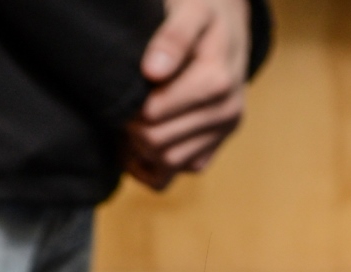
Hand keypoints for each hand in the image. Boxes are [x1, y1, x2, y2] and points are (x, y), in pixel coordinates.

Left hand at [124, 0, 250, 188]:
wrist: (227, 26)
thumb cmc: (202, 14)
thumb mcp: (190, 11)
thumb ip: (173, 37)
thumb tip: (154, 71)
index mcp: (218, 81)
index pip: (153, 115)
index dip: (130, 106)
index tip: (125, 90)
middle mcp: (227, 112)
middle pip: (157, 142)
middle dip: (132, 127)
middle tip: (124, 106)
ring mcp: (221, 134)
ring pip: (167, 165)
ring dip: (139, 149)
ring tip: (129, 121)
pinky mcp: (212, 149)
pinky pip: (173, 176)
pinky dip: (149, 165)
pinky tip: (137, 142)